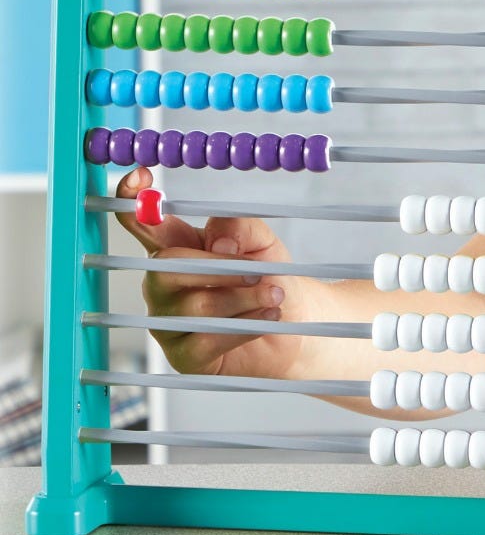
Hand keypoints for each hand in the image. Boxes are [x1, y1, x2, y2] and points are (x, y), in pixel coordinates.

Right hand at [113, 166, 312, 378]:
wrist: (300, 323)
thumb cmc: (274, 277)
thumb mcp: (262, 242)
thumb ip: (240, 229)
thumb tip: (217, 242)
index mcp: (180, 249)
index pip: (145, 225)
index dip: (133, 202)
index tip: (139, 177)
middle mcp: (165, 285)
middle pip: (165, 268)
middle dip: (217, 269)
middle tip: (259, 273)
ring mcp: (169, 323)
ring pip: (193, 305)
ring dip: (242, 298)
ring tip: (274, 294)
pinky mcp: (184, 357)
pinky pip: (205, 340)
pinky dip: (243, 326)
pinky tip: (267, 317)